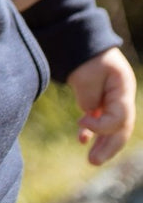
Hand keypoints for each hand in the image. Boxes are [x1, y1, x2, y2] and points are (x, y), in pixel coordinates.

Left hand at [66, 48, 136, 166]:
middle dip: (109, 146)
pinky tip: (81, 140)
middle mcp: (121, 97)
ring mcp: (113, 101)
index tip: (81, 122)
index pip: (120, 117)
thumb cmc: (85, 56)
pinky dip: (92, 132)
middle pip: (121, 128)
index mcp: (123, 88)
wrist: (80, 42)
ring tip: (92, 160)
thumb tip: (90, 115)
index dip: (102, 126)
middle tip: (94, 161)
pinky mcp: (100, 102)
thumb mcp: (88, 76)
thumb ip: (90, 99)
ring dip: (103, 145)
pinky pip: (100, 122)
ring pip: (113, 129)